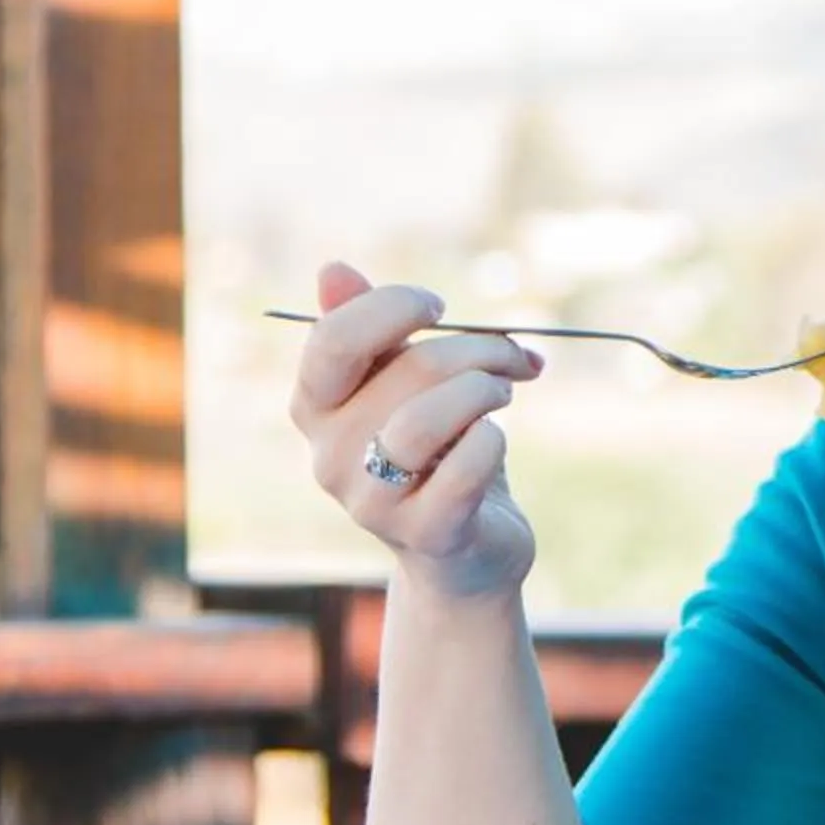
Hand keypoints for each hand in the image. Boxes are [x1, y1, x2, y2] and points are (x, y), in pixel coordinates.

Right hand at [286, 262, 543, 600]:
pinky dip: (493, 438)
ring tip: (504, 393)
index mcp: (315, 409)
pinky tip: (495, 441)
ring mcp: (371, 502)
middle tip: (508, 356)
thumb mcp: (403, 386)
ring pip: (429, 417)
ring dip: (486, 390)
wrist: (467, 554)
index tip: (440, 307)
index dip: (394, 306)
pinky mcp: (425, 533)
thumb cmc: (436, 454)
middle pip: (409, 370)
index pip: (333, 338)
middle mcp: (329, 457)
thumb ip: (372, 330)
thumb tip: (332, 270)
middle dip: (477, 349)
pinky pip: (468, 463)